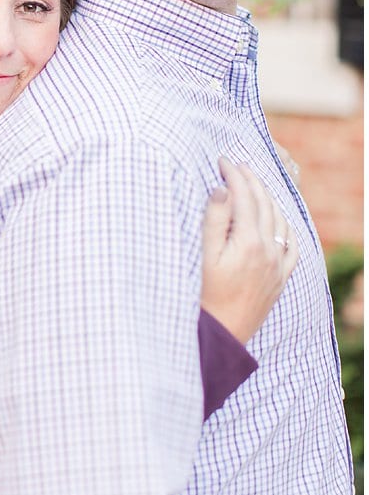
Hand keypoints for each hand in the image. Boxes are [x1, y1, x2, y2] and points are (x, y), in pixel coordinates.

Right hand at [200, 157, 298, 343]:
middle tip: (236, 164)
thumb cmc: (204, 296)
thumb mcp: (203, 256)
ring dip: (267, 198)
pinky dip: (285, 226)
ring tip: (253, 184)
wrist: (221, 334)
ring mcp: (277, 264)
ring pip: (279, 220)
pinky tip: (279, 221)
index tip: (222, 160)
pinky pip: (291, 245)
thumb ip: (214, 221)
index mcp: (248, 241)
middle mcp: (269, 250)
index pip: (243, 197)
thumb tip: (223, 189)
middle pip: (264, 204)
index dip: (233, 174)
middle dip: (250, 180)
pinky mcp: (280, 278)